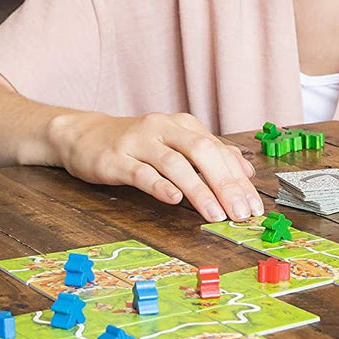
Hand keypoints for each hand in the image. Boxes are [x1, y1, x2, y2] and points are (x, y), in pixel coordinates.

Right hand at [48, 110, 264, 222]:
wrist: (85, 135)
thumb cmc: (137, 144)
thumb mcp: (176, 144)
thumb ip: (210, 155)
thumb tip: (245, 172)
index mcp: (184, 125)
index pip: (220, 151)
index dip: (239, 180)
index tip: (253, 206)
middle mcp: (164, 128)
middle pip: (203, 153)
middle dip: (226, 184)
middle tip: (240, 213)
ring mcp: (139, 142)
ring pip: (175, 164)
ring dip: (199, 190)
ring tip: (215, 214)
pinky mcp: (116, 158)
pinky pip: (141, 172)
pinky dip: (160, 185)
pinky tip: (174, 199)